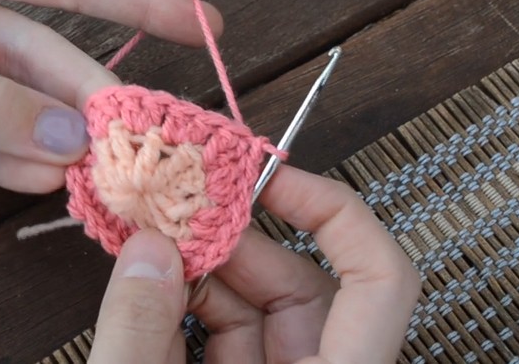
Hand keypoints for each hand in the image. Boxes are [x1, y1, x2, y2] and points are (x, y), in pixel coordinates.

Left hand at [0, 0, 220, 274]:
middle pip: (45, 59)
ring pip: (24, 111)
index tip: (200, 21)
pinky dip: (16, 170)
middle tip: (137, 142)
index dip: (136, 0)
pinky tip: (46, 188)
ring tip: (102, 176)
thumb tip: (67, 141)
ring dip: (57, 145)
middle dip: (87, 101)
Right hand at [89, 165, 420, 363]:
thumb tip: (149, 248)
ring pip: (265, 312)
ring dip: (206, 271)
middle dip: (238, 240)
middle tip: (177, 206)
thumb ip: (138, 330)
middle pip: (307, 287)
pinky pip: (236, 340)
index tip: (267, 178)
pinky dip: (191, 309)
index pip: (380, 280)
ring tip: (150, 241)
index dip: (334, 211)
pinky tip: (149, 288)